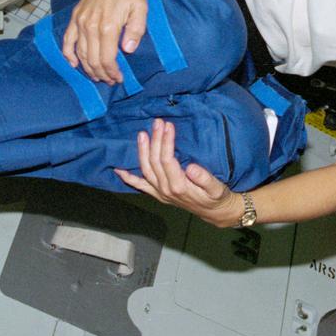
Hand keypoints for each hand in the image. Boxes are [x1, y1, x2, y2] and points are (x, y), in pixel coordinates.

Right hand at [62, 0, 147, 82]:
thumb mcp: (140, 8)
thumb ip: (136, 30)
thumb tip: (128, 50)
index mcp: (108, 26)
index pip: (107, 59)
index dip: (112, 73)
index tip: (119, 79)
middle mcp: (91, 26)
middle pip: (93, 60)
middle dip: (102, 74)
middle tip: (110, 81)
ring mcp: (81, 21)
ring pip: (80, 53)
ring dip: (88, 68)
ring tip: (98, 76)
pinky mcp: (75, 16)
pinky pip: (68, 39)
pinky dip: (68, 54)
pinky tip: (73, 64)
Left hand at [115, 119, 241, 226]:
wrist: (213, 212)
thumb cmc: (216, 197)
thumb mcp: (217, 188)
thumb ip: (204, 178)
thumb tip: (191, 167)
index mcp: (179, 187)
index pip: (167, 160)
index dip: (166, 142)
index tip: (168, 126)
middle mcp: (165, 190)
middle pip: (154, 162)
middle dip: (155, 140)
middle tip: (157, 122)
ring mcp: (159, 193)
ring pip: (145, 170)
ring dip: (142, 151)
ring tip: (142, 134)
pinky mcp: (157, 194)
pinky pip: (139, 185)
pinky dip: (128, 178)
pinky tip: (118, 169)